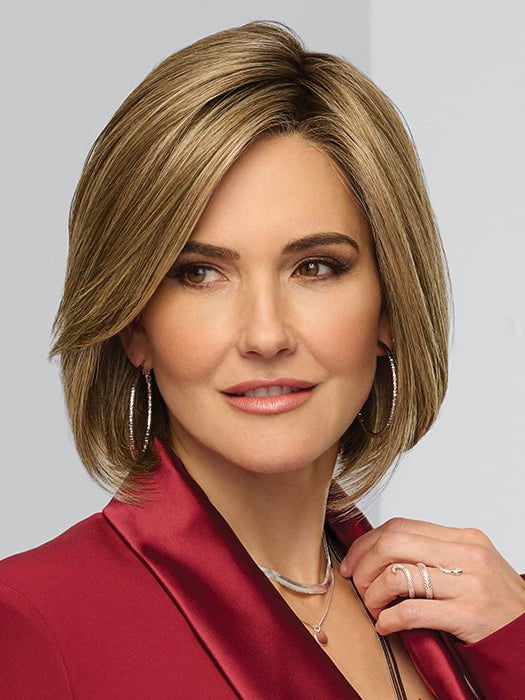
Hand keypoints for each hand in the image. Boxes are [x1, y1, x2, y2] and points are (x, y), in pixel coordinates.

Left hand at [339, 517, 524, 643]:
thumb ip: (435, 553)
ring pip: (397, 576)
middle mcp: (467, 554)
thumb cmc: (497, 603)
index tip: (355, 560)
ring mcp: (469, 584)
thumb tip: (383, 552)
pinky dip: (388, 620)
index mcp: (464, 537)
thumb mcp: (472, 565)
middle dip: (364, 563)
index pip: (401, 526)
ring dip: (373, 594)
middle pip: (393, 544)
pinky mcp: (469, 615)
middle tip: (358, 583)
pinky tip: (385, 626)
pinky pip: (411, 612)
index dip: (368, 542)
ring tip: (374, 607)